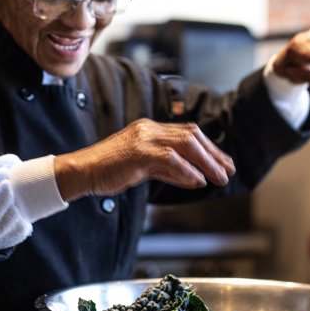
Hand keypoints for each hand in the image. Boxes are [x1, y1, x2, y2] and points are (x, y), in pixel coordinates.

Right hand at [53, 119, 235, 200]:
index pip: (187, 132)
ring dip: (206, 162)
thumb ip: (167, 169)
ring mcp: (143, 139)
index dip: (209, 147)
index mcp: (150, 129)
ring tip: (219, 178)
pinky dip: (186, 171)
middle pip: (191, 135)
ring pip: (185, 145)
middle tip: (228, 170)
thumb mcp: (142, 168)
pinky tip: (197, 181)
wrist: (81, 172)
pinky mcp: (138, 153)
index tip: (224, 162)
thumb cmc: (108, 171)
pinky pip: (170, 159)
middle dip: (214, 154)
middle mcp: (149, 129)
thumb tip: (194, 176)